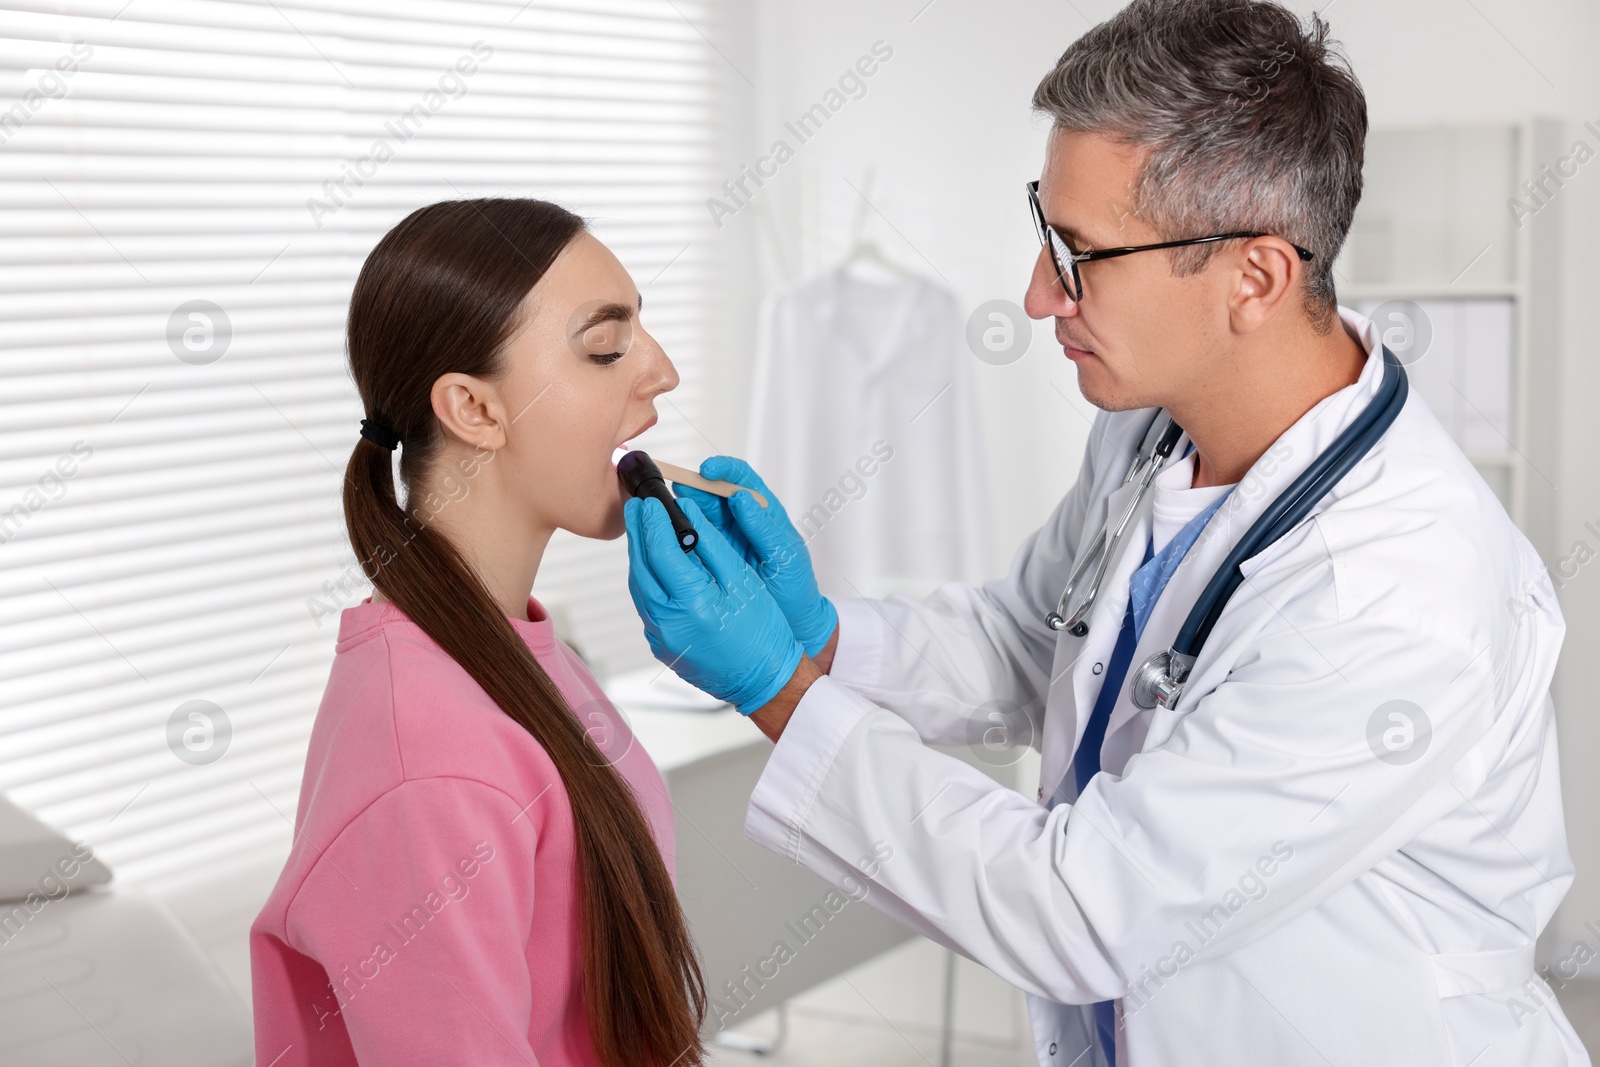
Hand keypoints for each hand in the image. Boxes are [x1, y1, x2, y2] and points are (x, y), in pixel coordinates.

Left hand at [624, 495, 804, 714]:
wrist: (764, 679)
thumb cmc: (762, 631)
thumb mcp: (742, 581)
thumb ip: (712, 545)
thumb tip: (690, 514)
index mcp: (693, 604)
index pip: (662, 553)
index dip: (654, 523)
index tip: (651, 503)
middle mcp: (669, 623)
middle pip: (642, 568)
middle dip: (638, 534)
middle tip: (636, 508)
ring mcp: (661, 638)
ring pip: (639, 588)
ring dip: (639, 557)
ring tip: (642, 531)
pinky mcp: (660, 646)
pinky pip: (646, 605)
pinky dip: (646, 581)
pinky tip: (653, 566)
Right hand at [672, 457, 838, 657]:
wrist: (791, 621)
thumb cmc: (794, 587)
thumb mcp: (783, 556)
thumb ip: (763, 528)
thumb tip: (742, 499)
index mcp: (764, 512)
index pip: (741, 478)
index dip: (723, 469)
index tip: (706, 470)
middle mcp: (742, 519)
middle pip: (713, 491)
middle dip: (694, 486)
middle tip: (677, 489)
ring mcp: (725, 537)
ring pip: (699, 512)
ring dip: (683, 508)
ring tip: (667, 509)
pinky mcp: (711, 555)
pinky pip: (693, 537)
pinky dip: (680, 533)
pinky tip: (668, 534)